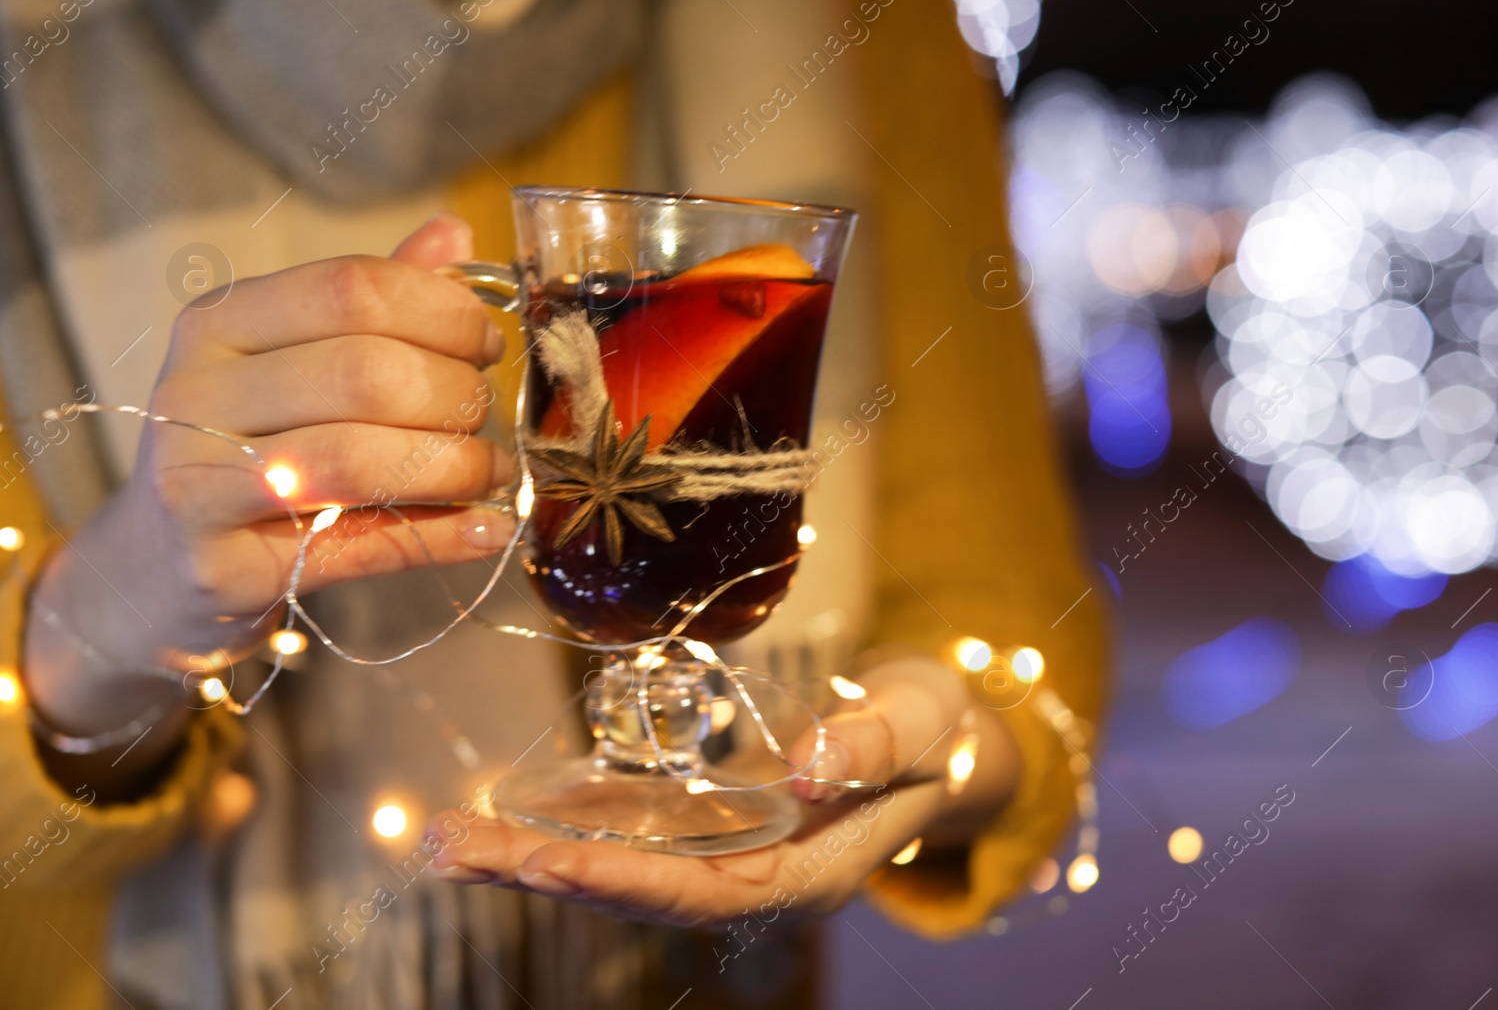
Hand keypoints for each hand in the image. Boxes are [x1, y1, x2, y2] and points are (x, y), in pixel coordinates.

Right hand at [23, 216, 514, 759]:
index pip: (352, 288)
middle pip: (366, 373)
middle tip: (484, 415)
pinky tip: (489, 528)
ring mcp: (199, 483)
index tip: (485, 344)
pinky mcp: (226, 565)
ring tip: (494, 473)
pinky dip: (445, 535)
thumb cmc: (245, 447)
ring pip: (362, 459)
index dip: (444, 312)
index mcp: (219, 322)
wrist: (157, 565)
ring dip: (457, 467)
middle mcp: (196, 392)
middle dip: (456, 394)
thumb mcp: (294, 362)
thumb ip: (371, 303)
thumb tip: (453, 233)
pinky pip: (363, 545)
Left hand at [425, 658, 1019, 927]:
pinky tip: (506, 815)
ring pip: (622, 868)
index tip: (550, 866)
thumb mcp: (921, 721)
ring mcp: (733, 854)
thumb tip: (808, 768)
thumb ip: (872, 744)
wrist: (935, 734)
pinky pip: (631, 835)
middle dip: (545, 874)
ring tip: (447, 839)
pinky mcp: (713, 824)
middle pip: (640, 891)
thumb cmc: (934, 726)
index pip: (705, 891)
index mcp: (812, 873)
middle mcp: (760, 877)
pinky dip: (567, 826)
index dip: (626, 882)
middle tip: (450, 849)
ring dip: (534, 856)